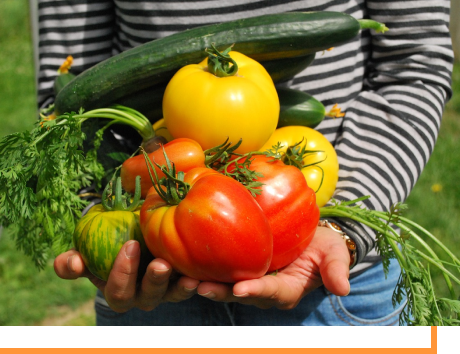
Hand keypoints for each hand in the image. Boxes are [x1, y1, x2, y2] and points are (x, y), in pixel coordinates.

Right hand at [53, 240, 199, 312]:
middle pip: (146, 297)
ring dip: (179, 287)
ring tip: (188, 276)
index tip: (130, 245)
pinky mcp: (183, 283)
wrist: (131, 237)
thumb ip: (72, 261)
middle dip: (153, 281)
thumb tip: (72, 263)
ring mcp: (164, 291)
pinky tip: (202, 272)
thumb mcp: (85, 251)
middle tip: (159, 263)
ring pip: (172, 295)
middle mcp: (141, 296)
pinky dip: (198, 281)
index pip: (117, 291)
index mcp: (117, 291)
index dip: (122, 273)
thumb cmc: (104, 245)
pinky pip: (191, 285)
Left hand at [195, 226, 350, 309]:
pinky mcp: (237, 267)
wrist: (309, 235)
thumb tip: (343, 288)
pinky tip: (185, 260)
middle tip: (201, 287)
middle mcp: (264, 290)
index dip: (256, 291)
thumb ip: (336, 269)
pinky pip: (220, 270)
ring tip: (186, 279)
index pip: (271, 292)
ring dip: (206, 283)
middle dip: (222, 292)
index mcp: (287, 289)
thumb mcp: (334, 253)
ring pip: (225, 285)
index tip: (241, 289)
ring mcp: (249, 279)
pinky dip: (204, 267)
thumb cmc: (322, 244)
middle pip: (241, 294)